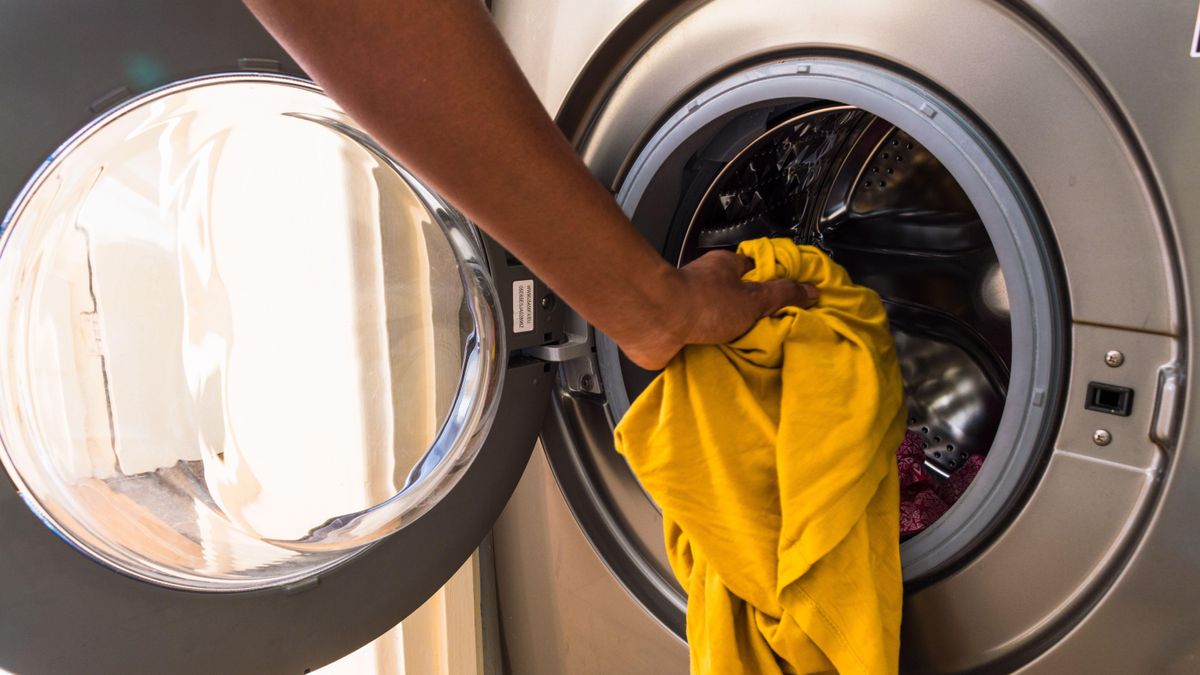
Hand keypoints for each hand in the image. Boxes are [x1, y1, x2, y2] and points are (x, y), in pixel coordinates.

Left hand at [618, 250, 818, 369]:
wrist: (656, 321)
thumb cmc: (701, 302)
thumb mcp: (753, 297)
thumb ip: (783, 295)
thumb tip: (810, 291)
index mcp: (725, 267)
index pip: (755, 271)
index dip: (772, 284)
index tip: (789, 302)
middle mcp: (706, 285)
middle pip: (738, 301)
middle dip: (753, 319)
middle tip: (774, 335)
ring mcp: (689, 309)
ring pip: (719, 324)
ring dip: (732, 338)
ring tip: (755, 355)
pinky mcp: (676, 332)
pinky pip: (702, 343)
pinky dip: (712, 353)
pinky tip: (727, 365)